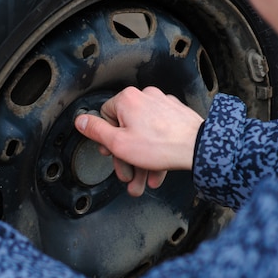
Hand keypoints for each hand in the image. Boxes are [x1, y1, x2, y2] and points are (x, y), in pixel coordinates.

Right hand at [74, 86, 203, 196]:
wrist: (198, 147)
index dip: (106, 138)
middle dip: (126, 156)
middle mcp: (145, 97)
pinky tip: (157, 171)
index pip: (105, 116)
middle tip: (127, 173)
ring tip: (143, 181)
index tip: (110, 153)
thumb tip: (80, 120)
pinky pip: (160, 133)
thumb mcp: (117, 143)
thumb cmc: (159, 146)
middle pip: (126, 128)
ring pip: (144, 134)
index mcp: (127, 99)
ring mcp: (163, 104)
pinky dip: (156, 151)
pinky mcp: (176, 114)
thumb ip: (95, 131)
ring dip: (141, 160)